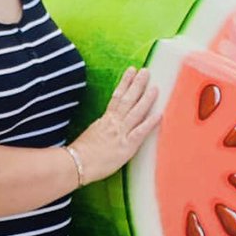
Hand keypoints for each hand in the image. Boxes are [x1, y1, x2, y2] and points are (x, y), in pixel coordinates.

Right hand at [71, 67, 160, 183]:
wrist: (75, 165)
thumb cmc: (80, 154)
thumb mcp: (91, 134)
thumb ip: (101, 127)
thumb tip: (106, 124)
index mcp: (105, 120)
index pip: (117, 97)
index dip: (125, 83)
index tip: (131, 71)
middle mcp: (114, 123)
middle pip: (128, 99)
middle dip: (137, 84)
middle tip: (146, 71)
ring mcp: (121, 134)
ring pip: (135, 112)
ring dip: (146, 99)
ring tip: (155, 87)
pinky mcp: (126, 147)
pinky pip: (140, 132)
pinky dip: (150, 123)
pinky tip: (159, 114)